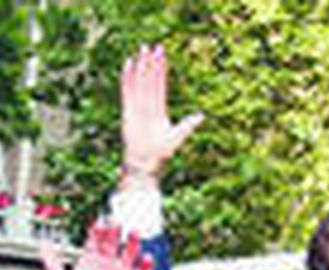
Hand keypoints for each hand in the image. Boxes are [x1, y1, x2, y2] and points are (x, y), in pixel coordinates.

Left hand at [41, 221, 152, 269]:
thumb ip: (53, 264)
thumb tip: (43, 244)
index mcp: (89, 263)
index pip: (95, 239)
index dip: (98, 229)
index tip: (100, 223)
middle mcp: (106, 266)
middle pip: (113, 241)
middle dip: (115, 231)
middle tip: (116, 223)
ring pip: (130, 252)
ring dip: (133, 242)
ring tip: (133, 234)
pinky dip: (147, 264)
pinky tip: (146, 258)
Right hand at [121, 44, 203, 180]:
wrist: (145, 164)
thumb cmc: (160, 154)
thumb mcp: (176, 138)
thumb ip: (187, 125)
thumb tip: (201, 116)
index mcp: (160, 110)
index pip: (160, 85)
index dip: (161, 70)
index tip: (161, 55)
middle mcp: (149, 106)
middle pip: (150, 80)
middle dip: (150, 64)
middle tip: (150, 46)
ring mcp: (137, 108)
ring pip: (139, 83)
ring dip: (140, 67)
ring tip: (140, 51)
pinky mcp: (128, 112)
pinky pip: (127, 92)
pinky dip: (127, 79)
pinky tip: (127, 65)